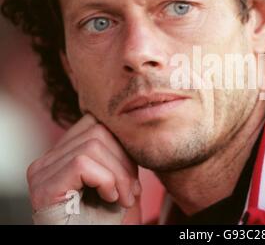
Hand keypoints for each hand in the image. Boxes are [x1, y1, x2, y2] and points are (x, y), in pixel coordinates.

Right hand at [27, 113, 141, 223]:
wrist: (98, 242)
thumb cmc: (108, 218)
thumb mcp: (118, 177)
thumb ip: (117, 151)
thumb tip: (130, 126)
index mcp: (62, 155)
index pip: (95, 123)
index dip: (122, 144)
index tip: (132, 175)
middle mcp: (47, 160)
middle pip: (97, 130)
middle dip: (124, 161)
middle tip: (131, 191)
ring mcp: (42, 173)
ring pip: (93, 145)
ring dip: (119, 175)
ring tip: (123, 198)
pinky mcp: (44, 187)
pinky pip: (83, 164)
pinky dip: (107, 181)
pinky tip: (110, 198)